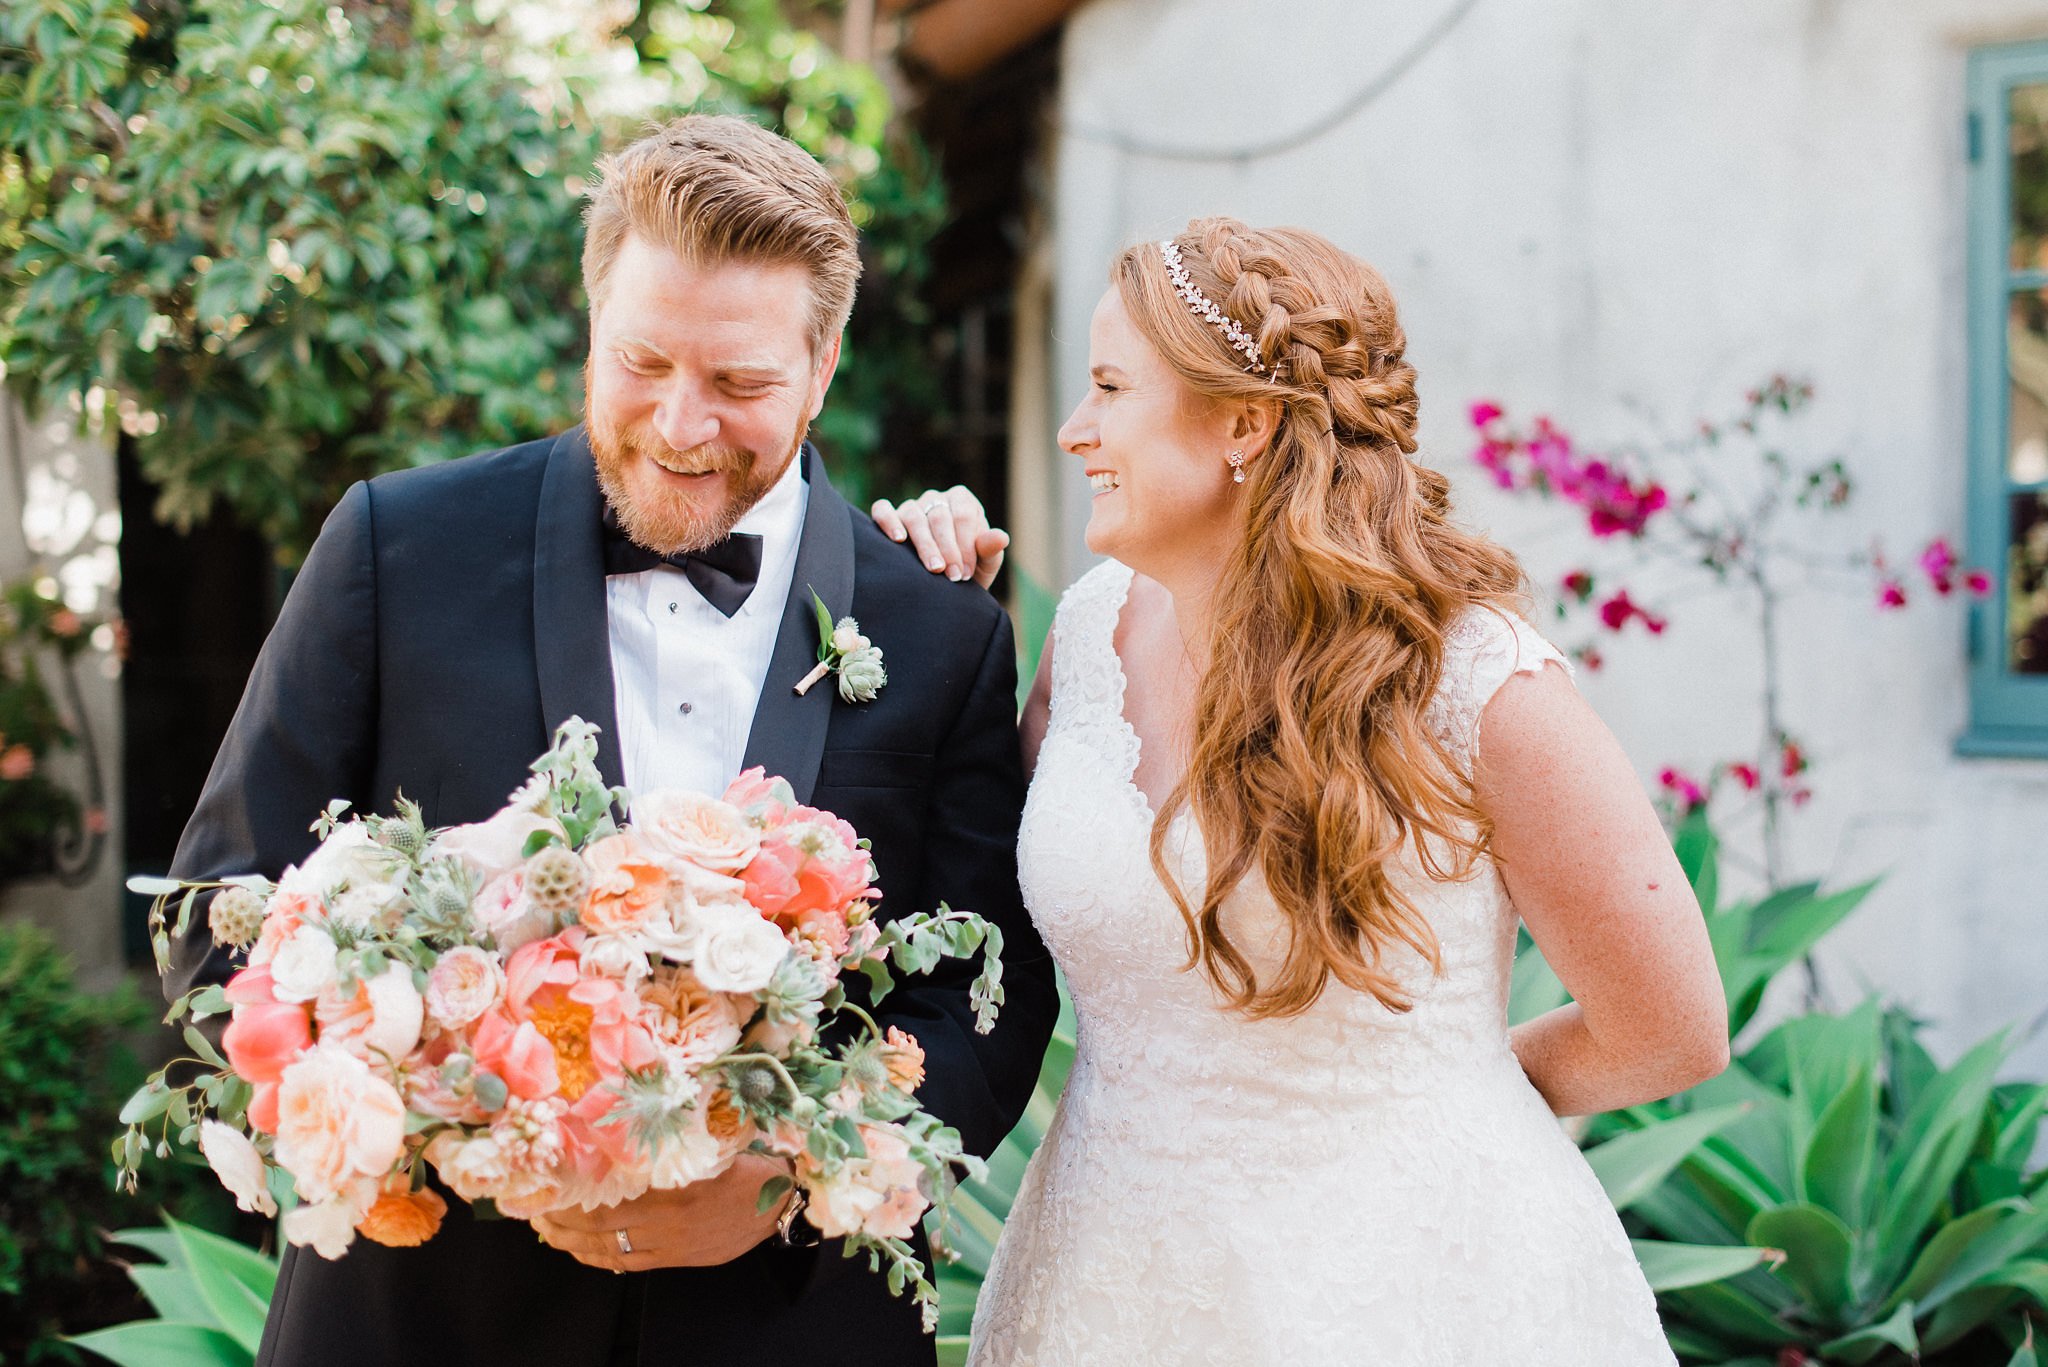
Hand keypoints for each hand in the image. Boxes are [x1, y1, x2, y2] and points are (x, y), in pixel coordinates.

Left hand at [530, 1152, 791, 1271]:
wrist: (783, 1197)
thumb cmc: (747, 1160)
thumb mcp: (708, 1142)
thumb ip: (667, 1144)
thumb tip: (621, 1132)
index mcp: (674, 1189)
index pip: (610, 1199)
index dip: (574, 1199)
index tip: (549, 1188)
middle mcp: (670, 1222)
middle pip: (603, 1228)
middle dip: (565, 1224)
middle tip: (536, 1216)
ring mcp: (675, 1244)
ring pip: (613, 1250)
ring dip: (577, 1245)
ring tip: (550, 1235)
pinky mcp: (682, 1258)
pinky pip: (634, 1264)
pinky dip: (606, 1259)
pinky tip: (588, 1253)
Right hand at [870, 486, 1008, 590]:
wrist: (944, 584)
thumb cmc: (967, 569)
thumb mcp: (985, 562)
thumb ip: (991, 549)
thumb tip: (1001, 537)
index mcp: (963, 501)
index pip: (964, 516)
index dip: (966, 545)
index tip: (966, 573)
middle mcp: (936, 499)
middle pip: (940, 517)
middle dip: (948, 549)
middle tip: (952, 577)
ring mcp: (912, 506)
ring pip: (914, 515)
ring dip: (924, 544)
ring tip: (933, 568)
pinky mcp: (890, 515)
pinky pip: (882, 510)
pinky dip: (888, 521)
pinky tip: (898, 539)